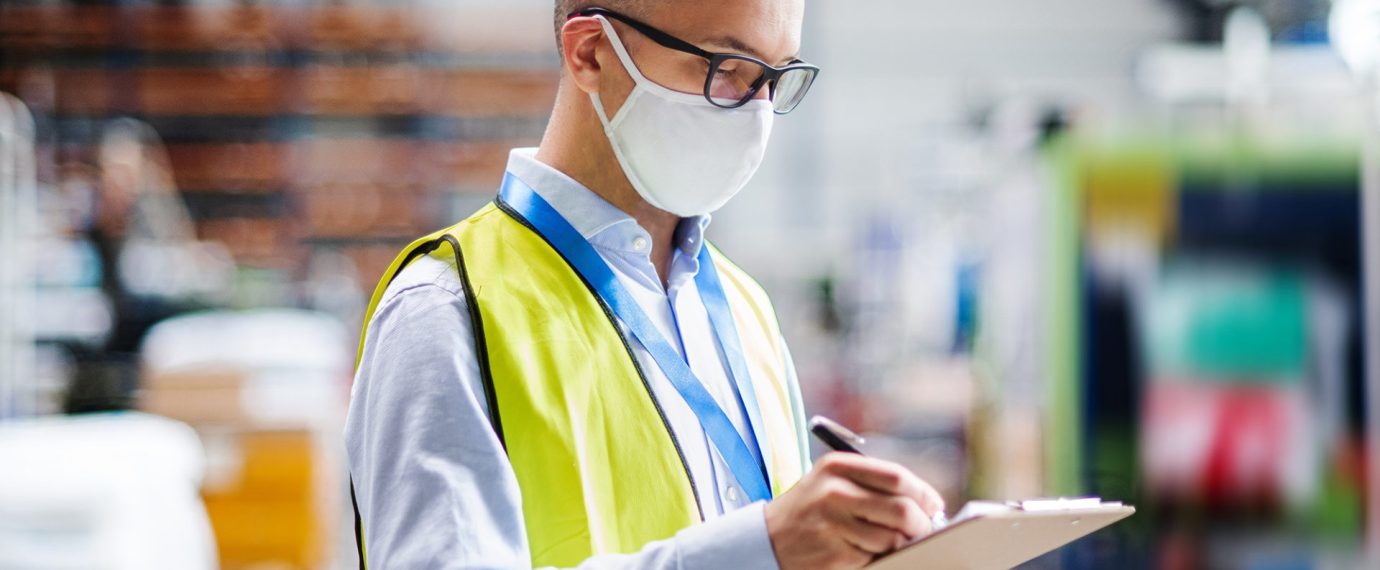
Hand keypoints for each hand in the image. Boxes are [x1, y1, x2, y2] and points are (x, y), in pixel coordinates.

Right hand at [764, 452, 944, 569]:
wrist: (767, 539)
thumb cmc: (812, 509)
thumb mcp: (833, 482)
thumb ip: (874, 484)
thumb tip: (928, 504)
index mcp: (837, 467)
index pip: (897, 478)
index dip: (923, 494)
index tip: (933, 506)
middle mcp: (834, 493)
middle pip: (902, 510)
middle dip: (922, 525)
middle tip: (924, 531)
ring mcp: (832, 526)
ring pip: (893, 539)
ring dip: (902, 545)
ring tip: (893, 542)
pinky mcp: (833, 555)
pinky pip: (875, 558)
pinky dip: (880, 558)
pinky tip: (868, 552)